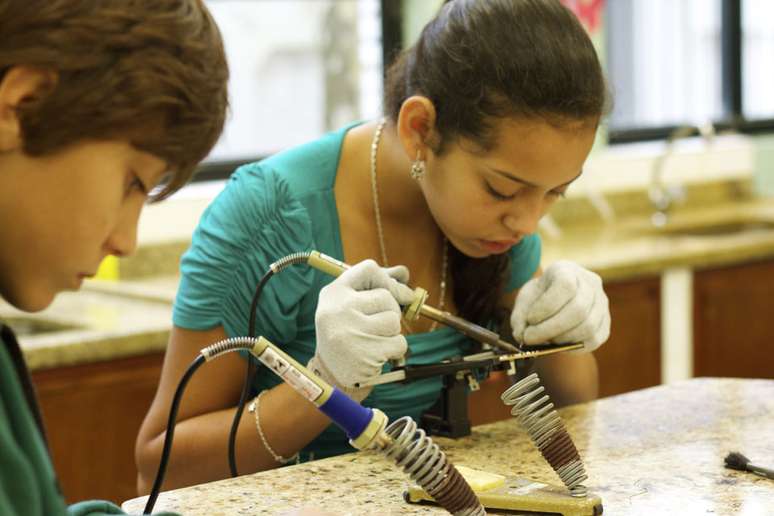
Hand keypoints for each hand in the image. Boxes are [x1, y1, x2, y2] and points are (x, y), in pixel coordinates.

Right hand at [308, 259, 414, 401]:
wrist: (330, 375)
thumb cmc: (346, 332)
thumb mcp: (350, 305)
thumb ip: (375, 286)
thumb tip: (404, 272)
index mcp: (334, 293)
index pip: (369, 269)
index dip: (388, 279)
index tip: (395, 292)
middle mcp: (339, 309)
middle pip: (387, 297)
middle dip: (390, 311)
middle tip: (375, 325)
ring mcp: (352, 332)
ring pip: (394, 321)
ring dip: (392, 332)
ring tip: (373, 340)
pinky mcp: (366, 354)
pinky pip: (399, 343)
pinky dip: (395, 349)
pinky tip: (377, 353)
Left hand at [510, 261, 609, 352]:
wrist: (555, 302)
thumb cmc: (539, 298)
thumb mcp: (525, 301)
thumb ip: (519, 317)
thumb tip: (521, 335)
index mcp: (567, 270)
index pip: (565, 286)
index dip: (546, 307)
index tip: (530, 320)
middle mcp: (590, 283)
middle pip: (578, 309)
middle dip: (550, 328)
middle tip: (530, 338)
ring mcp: (601, 303)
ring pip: (588, 326)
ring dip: (561, 339)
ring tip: (544, 339)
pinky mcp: (605, 323)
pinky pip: (593, 339)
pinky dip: (573, 346)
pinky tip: (557, 344)